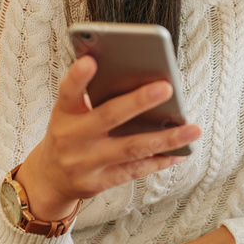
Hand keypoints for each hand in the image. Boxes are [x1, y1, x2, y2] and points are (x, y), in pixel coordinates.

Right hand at [16, 55, 200, 220]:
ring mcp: (85, 163)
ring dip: (166, 138)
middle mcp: (71, 138)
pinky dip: (159, 160)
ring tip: (193, 129)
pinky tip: (180, 152)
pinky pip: (135, 170)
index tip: (91, 61)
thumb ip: (93, 97)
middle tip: (166, 87)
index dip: (78, 77)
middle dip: (139, 102)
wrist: (50, 178)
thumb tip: (139, 79)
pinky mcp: (98, 183)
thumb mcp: (70, 114)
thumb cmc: (70, 133)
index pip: (68, 92)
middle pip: (108, 116)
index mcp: (63, 113)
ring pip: (131, 148)